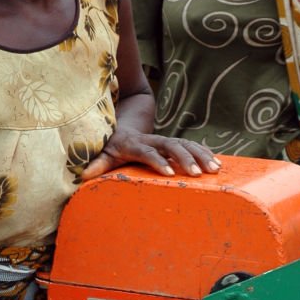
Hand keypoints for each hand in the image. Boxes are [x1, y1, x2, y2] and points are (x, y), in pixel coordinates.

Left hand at [81, 128, 220, 180]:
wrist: (126, 124)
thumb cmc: (114, 144)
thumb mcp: (105, 152)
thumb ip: (97, 163)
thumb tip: (82, 175)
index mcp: (135, 143)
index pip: (147, 151)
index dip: (157, 161)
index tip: (168, 173)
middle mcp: (152, 139)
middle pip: (171, 145)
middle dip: (185, 159)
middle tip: (197, 174)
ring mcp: (165, 140)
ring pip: (185, 144)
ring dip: (200, 155)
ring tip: (214, 169)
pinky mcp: (174, 143)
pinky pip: (192, 146)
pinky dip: (204, 153)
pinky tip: (217, 163)